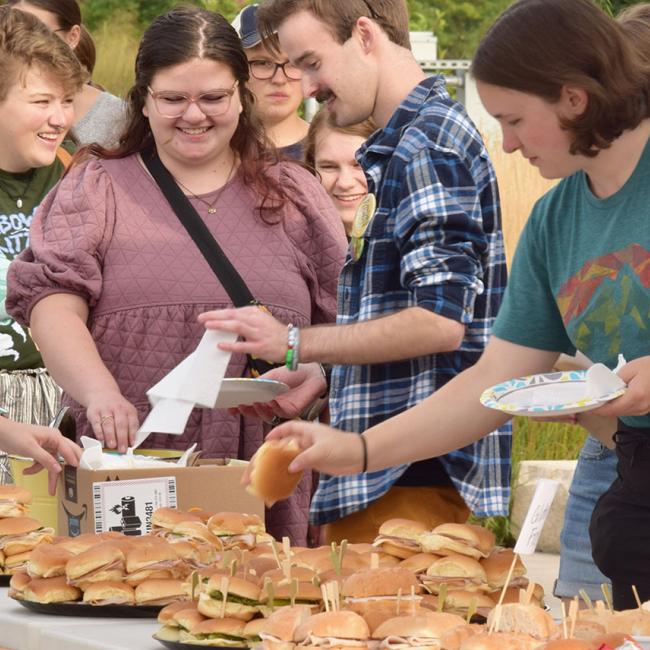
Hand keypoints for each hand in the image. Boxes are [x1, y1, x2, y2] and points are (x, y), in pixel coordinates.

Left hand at [0, 419, 81, 495]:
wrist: (0, 433)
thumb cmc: (15, 435)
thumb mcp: (30, 448)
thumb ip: (45, 459)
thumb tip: (58, 470)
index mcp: (55, 436)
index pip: (68, 449)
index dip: (74, 461)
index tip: (80, 472)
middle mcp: (54, 440)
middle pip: (66, 454)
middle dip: (68, 467)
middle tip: (76, 477)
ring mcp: (47, 445)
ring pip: (53, 461)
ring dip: (45, 470)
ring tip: (43, 483)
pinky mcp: (40, 450)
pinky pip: (43, 462)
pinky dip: (36, 468)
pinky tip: (26, 471)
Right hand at [86, 391, 139, 452]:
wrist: (102, 394)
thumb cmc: (116, 409)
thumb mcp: (126, 413)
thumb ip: (129, 426)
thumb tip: (130, 444)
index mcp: (129, 410)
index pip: (132, 422)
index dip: (132, 434)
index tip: (131, 444)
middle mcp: (118, 408)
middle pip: (121, 424)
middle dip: (122, 438)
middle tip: (121, 449)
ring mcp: (105, 409)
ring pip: (109, 424)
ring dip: (111, 436)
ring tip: (112, 446)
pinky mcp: (94, 412)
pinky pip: (97, 423)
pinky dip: (99, 431)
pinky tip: (101, 439)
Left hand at [198, 306, 287, 362]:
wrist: (294, 342)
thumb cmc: (276, 333)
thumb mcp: (261, 319)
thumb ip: (246, 319)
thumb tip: (229, 320)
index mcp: (255, 313)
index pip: (233, 311)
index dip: (218, 313)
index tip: (206, 316)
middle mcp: (256, 321)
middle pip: (232, 315)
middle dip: (215, 316)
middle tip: (201, 318)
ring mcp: (258, 334)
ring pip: (236, 326)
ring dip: (221, 325)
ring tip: (208, 326)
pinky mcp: (260, 346)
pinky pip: (242, 346)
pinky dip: (230, 345)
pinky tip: (220, 345)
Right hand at [229, 363, 326, 421]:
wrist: (310, 373)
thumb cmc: (291, 373)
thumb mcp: (270, 377)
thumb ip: (256, 384)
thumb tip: (241, 389)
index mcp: (264, 396)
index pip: (249, 404)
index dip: (239, 407)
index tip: (229, 408)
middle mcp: (271, 405)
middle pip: (255, 413)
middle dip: (246, 410)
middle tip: (238, 406)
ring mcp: (280, 409)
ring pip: (265, 416)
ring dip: (258, 410)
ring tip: (253, 402)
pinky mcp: (290, 412)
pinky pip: (279, 413)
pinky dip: (273, 407)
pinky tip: (270, 401)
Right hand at [240, 421, 364, 486]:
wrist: (359, 456)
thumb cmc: (343, 446)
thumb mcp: (323, 450)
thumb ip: (305, 458)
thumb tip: (290, 468)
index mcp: (307, 431)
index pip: (287, 428)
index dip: (275, 434)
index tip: (265, 443)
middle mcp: (304, 440)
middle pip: (281, 447)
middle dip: (265, 459)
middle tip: (252, 473)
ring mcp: (307, 452)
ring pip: (286, 460)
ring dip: (274, 471)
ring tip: (259, 485)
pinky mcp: (311, 463)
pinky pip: (294, 470)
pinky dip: (286, 477)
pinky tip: (278, 488)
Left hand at [592, 355, 649, 416]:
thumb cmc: (649, 366)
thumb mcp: (629, 369)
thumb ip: (615, 381)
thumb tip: (604, 389)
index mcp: (635, 396)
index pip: (612, 409)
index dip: (598, 410)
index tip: (587, 406)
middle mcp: (641, 406)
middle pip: (617, 413)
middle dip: (602, 410)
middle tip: (591, 403)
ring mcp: (645, 409)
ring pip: (623, 413)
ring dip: (611, 409)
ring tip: (600, 401)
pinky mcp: (647, 408)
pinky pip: (630, 411)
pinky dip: (620, 407)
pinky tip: (614, 400)